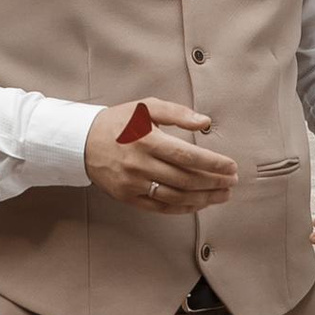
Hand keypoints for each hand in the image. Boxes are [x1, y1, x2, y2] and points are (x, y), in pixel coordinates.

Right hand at [85, 97, 236, 208]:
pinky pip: (161, 207)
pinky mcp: (129, 197)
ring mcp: (134, 184)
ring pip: (176, 196)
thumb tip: (205, 122)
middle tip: (232, 182)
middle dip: (214, 182)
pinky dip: (183, 208)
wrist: (83, 142)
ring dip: (204, 198)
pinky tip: (199, 204)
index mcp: (147, 140)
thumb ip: (177, 113)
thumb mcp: (146, 107)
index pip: (188, 156)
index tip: (231, 167)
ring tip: (222, 195)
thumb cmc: (119, 122)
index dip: (213, 164)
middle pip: (186, 179)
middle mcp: (140, 164)